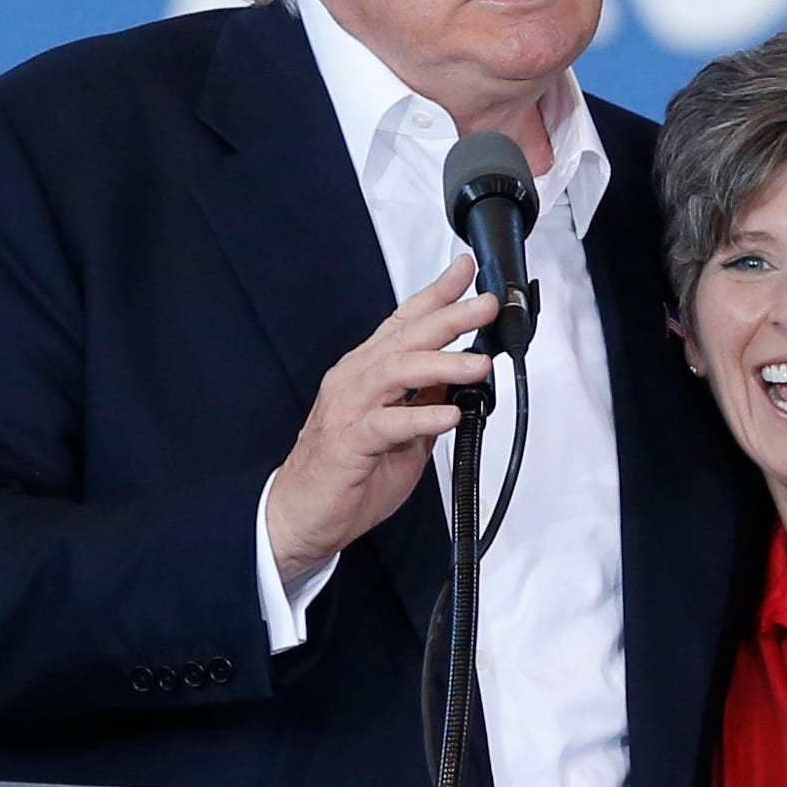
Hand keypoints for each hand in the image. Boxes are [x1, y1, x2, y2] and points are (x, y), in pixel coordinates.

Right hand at [265, 256, 497, 590]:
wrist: (301, 515)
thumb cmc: (346, 474)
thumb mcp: (401, 433)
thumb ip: (426, 403)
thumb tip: (464, 382)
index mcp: (366, 372)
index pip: (403, 322)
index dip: (436, 294)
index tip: (466, 270)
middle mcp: (354, 380)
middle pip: (405, 337)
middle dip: (449, 317)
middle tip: (485, 305)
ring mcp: (348, 408)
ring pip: (396, 371)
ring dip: (441, 363)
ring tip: (478, 364)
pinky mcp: (347, 442)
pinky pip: (387, 424)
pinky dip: (420, 418)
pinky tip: (449, 416)